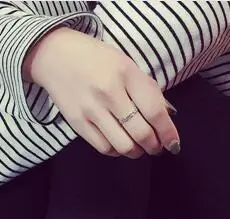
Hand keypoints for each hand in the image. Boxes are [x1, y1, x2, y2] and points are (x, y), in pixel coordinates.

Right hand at [24, 27, 178, 157]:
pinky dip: (117, 151)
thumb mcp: (126, 65)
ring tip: (139, 147)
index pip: (155, 111)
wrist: (56, 56)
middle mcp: (109, 93)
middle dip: (154, 146)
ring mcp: (91, 110)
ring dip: (137, 152)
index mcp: (126, 73)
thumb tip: (167, 117)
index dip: (168, 133)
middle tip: (156, 146)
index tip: (174, 144)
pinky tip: (120, 143)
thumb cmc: (97, 59)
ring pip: (123, 146)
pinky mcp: (78, 123)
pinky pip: (104, 148)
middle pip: (141, 133)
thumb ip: (146, 90)